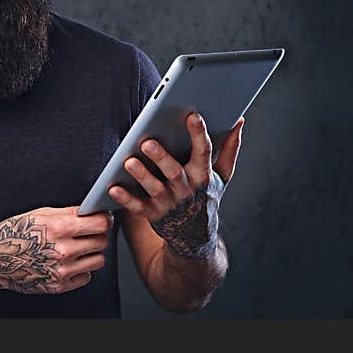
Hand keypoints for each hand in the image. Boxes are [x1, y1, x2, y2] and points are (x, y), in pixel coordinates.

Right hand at [0, 206, 112, 295]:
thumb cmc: (15, 233)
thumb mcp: (41, 214)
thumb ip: (70, 213)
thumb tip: (93, 210)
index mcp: (59, 228)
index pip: (100, 223)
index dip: (104, 219)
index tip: (102, 219)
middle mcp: (63, 250)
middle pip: (102, 241)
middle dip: (97, 235)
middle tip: (86, 233)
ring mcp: (62, 270)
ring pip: (98, 260)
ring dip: (91, 253)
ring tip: (77, 248)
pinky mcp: (59, 286)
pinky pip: (87, 276)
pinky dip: (81, 270)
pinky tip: (68, 262)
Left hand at [109, 112, 244, 258]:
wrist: (196, 236)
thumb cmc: (206, 196)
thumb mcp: (222, 175)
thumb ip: (229, 148)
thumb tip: (240, 120)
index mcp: (204, 175)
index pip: (204, 151)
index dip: (199, 133)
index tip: (192, 116)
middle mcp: (187, 189)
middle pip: (174, 171)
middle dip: (161, 157)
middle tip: (147, 142)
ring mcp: (170, 203)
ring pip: (154, 188)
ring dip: (142, 175)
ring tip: (128, 161)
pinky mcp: (153, 214)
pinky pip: (137, 207)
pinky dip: (126, 198)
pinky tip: (113, 187)